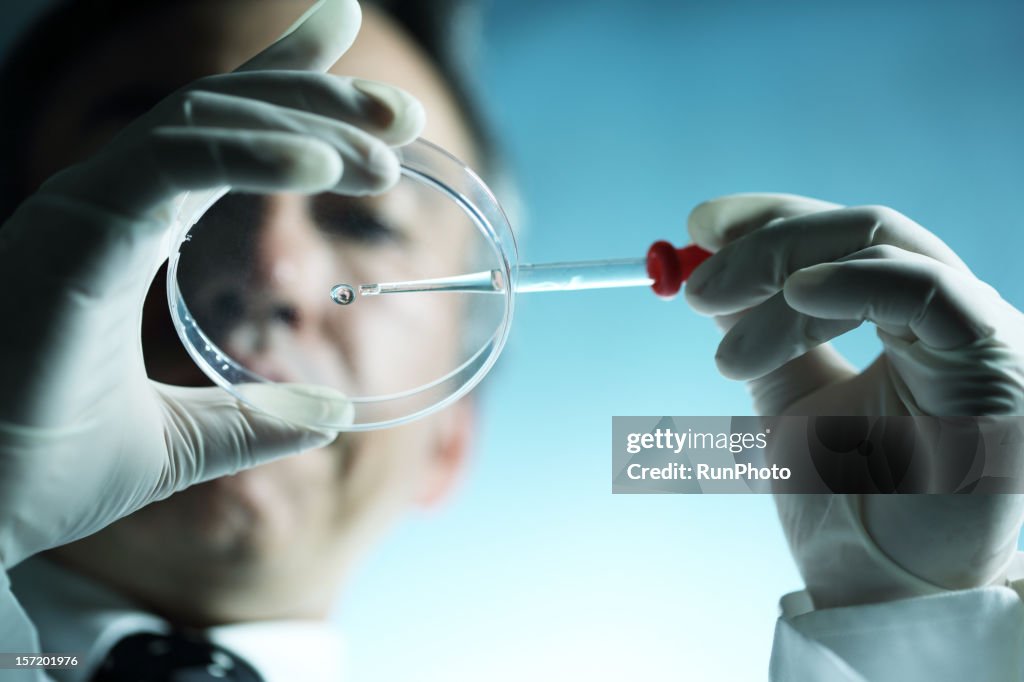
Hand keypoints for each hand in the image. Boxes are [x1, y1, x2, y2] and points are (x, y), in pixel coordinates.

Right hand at [0, 0, 424, 567]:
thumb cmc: (37, 472)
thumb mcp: (178, 445)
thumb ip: (252, 422)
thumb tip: (331, 415)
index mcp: (127, 235)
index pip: (215, 138)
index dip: (281, 83)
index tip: (344, 45)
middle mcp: (106, 207)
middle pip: (222, 114)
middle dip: (318, 99)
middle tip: (403, 114)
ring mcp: (84, 209)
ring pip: (202, 120)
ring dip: (303, 121)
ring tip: (386, 150)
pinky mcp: (73, 229)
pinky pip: (173, 161)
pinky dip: (252, 152)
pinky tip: (323, 160)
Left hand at [685, 193, 1023, 606]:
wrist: (886, 589)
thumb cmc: (845, 504)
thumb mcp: (788, 397)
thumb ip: (761, 331)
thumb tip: (712, 272)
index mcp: (906, 319)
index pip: (842, 238)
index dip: (771, 218)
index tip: (698, 228)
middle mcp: (949, 313)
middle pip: (861, 230)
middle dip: (766, 244)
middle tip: (694, 289)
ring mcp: (980, 330)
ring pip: (881, 249)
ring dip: (784, 278)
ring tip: (726, 353)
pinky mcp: (999, 359)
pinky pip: (925, 291)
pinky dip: (852, 282)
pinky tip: (795, 295)